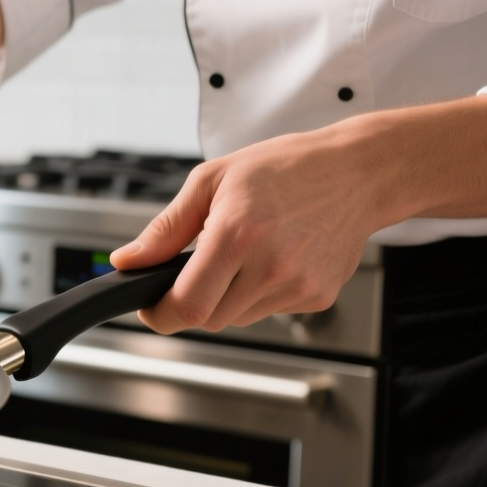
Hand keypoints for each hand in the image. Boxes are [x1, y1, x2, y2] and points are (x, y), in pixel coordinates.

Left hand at [108, 95, 486, 332]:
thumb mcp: (212, 180)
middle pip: (208, 318)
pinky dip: (260, 293)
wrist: (358, 172)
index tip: (152, 307)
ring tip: (246, 251)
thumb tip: (128, 260)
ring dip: (228, 296)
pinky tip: (274, 257)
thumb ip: (165, 229)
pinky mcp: (317, 297)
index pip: (186, 306)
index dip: (160, 315)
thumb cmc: (287, 168)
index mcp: (237, 235)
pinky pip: (269, 311)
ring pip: (237, 317)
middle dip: (193, 299)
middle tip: (202, 265)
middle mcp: (270, 266)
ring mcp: (297, 286)